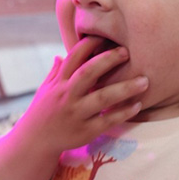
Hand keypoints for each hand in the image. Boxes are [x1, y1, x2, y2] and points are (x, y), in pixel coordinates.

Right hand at [15, 37, 148, 154]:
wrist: (34, 142)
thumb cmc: (43, 112)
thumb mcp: (45, 90)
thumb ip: (55, 73)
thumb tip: (60, 55)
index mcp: (59, 83)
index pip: (74, 57)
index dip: (90, 44)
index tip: (106, 37)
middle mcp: (67, 96)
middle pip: (88, 73)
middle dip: (108, 60)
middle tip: (127, 52)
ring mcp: (76, 114)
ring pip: (102, 97)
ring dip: (124, 88)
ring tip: (144, 81)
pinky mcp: (85, 131)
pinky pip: (107, 121)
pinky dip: (123, 113)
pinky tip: (137, 105)